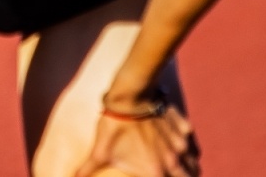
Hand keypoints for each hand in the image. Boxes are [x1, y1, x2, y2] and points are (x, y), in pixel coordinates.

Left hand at [74, 104, 199, 176]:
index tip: (156, 176)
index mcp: (156, 171)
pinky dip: (188, 146)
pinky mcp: (183, 127)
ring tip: (184, 169)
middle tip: (177, 176)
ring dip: (189, 168)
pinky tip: (180, 145)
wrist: (129, 96)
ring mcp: (180, 144)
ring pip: (193, 163)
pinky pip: (191, 142)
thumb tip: (72, 176)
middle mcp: (173, 161)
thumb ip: (87, 169)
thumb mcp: (99, 151)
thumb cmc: (114, 126)